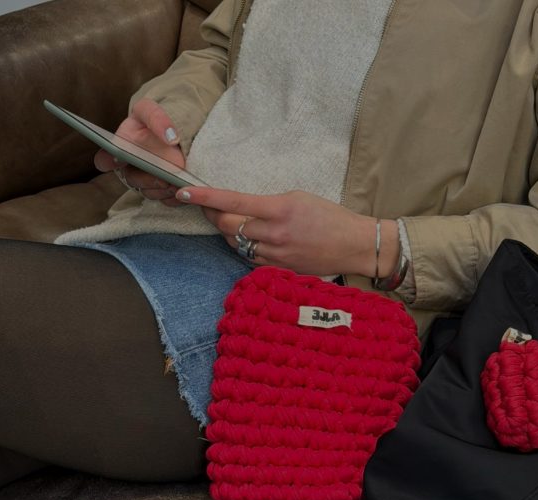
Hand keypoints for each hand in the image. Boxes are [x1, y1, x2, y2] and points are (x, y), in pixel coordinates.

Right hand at [94, 98, 184, 206]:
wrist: (174, 133)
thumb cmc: (156, 120)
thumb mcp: (151, 111)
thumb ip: (157, 118)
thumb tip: (170, 137)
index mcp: (119, 147)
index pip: (104, 159)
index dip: (108, 162)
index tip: (120, 159)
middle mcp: (129, 167)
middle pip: (132, 179)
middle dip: (148, 179)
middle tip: (164, 177)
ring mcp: (144, 182)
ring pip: (148, 192)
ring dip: (162, 189)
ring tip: (175, 183)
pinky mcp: (160, 192)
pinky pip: (164, 200)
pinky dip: (174, 197)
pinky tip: (182, 191)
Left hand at [176, 187, 399, 277]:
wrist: (354, 245)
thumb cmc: (330, 217)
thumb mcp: (298, 198)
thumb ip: (268, 203)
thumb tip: (241, 208)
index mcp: (278, 210)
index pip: (232, 202)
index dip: (204, 197)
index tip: (183, 191)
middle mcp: (273, 234)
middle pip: (226, 226)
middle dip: (212, 215)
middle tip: (208, 207)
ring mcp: (274, 255)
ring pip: (235, 244)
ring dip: (228, 232)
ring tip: (232, 222)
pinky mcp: (277, 268)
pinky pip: (248, 258)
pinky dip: (243, 247)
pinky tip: (250, 239)